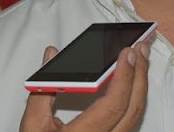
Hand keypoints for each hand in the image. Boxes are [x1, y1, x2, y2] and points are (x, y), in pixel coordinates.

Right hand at [20, 42, 150, 130]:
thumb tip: (52, 56)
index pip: (114, 105)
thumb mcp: (33, 124)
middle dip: (139, 74)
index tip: (126, 54)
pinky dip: (135, 96)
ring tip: (140, 59)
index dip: (124, 77)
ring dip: (140, 84)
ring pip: (136, 114)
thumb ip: (43, 88)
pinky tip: (134, 80)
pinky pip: (131, 119)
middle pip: (133, 107)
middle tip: (140, 49)